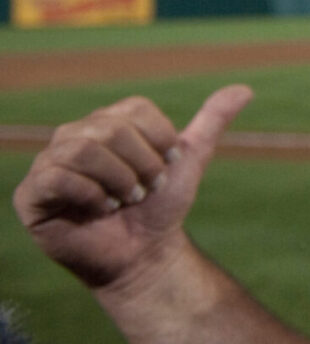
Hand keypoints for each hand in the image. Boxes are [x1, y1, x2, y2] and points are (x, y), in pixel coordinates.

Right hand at [12, 86, 252, 288]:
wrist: (144, 254)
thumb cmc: (162, 206)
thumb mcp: (190, 160)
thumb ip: (212, 122)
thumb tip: (244, 89)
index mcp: (109, 120)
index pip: (136, 110)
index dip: (159, 143)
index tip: (164, 170)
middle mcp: (74, 134)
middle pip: (110, 128)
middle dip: (141, 165)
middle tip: (144, 191)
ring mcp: (49, 162)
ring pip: (84, 149)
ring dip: (117, 181)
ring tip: (123, 201)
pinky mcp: (31, 194)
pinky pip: (56, 177)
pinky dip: (89, 195)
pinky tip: (98, 210)